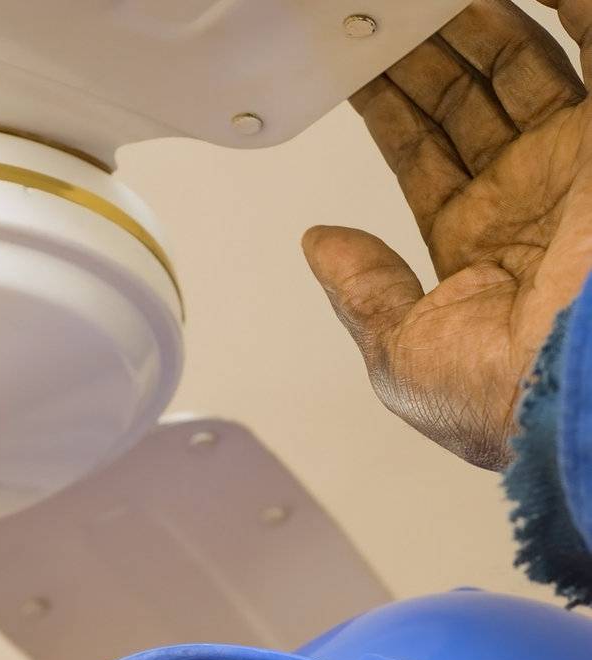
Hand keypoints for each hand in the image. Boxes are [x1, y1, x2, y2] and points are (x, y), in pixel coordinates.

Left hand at [302, 0, 591, 471]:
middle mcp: (533, 196)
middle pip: (473, 96)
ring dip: (474, 20)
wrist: (577, 381)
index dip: (391, 108)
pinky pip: (588, 34)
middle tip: (380, 15)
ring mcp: (576, 160)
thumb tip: (319, 247)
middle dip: (426, 52)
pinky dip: (555, 5)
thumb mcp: (404, 357)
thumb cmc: (500, 395)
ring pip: (522, 59)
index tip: (352, 66)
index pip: (428, 156)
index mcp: (482, 247)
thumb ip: (363, 295)